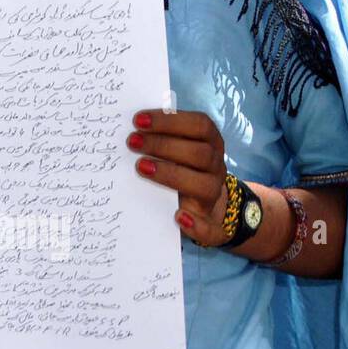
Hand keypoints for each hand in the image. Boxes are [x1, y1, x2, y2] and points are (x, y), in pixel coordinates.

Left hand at [128, 109, 228, 244]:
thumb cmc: (181, 166)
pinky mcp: (209, 222)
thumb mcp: (177, 147)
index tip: (138, 120)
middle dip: (163, 145)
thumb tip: (132, 127)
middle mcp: (215, 166)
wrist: (204, 205)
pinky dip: (196, 224)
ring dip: (171, 175)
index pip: (199, 125)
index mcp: (210, 142)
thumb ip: (160, 135)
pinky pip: (211, 228)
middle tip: (131, 142)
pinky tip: (178, 217)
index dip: (170, 121)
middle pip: (199, 154)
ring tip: (141, 167)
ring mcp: (213, 194)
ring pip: (204, 185)